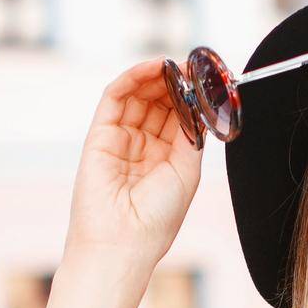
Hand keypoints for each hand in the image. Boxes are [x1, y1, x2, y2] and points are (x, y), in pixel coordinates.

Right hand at [63, 58, 203, 265]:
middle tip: (193, 66)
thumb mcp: (186, 172)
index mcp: (165, 162)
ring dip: (157, 76)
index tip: (207, 80)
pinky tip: (154, 68)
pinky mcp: (100, 135)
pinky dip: (133, 78)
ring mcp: (120, 141)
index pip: (178, 118)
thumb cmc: (156, 220)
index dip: (191, 97)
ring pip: (138, 96)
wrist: (121, 244)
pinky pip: (116, 98)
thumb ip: (190, 135)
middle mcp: (142, 149)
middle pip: (158, 103)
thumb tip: (197, 103)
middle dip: (176, 82)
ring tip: (176, 64)